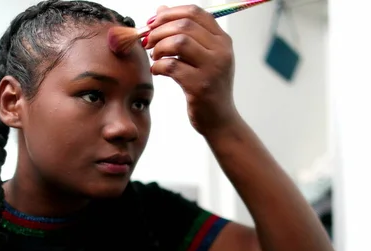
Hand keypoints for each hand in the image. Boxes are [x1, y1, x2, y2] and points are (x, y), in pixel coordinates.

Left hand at [145, 5, 239, 134]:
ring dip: (159, 48)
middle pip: (184, 25)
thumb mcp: (201, 58)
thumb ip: (184, 34)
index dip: (169, 14)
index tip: (152, 23)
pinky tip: (157, 71)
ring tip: (155, 57)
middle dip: (159, 31)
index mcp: (222, 40)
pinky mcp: (201, 86)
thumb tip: (160, 9)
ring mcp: (213, 68)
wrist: (219, 120)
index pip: (195, 12)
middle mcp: (221, 51)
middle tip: (148, 42)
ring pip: (178, 42)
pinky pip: (172, 66)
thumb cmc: (206, 87)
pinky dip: (158, 66)